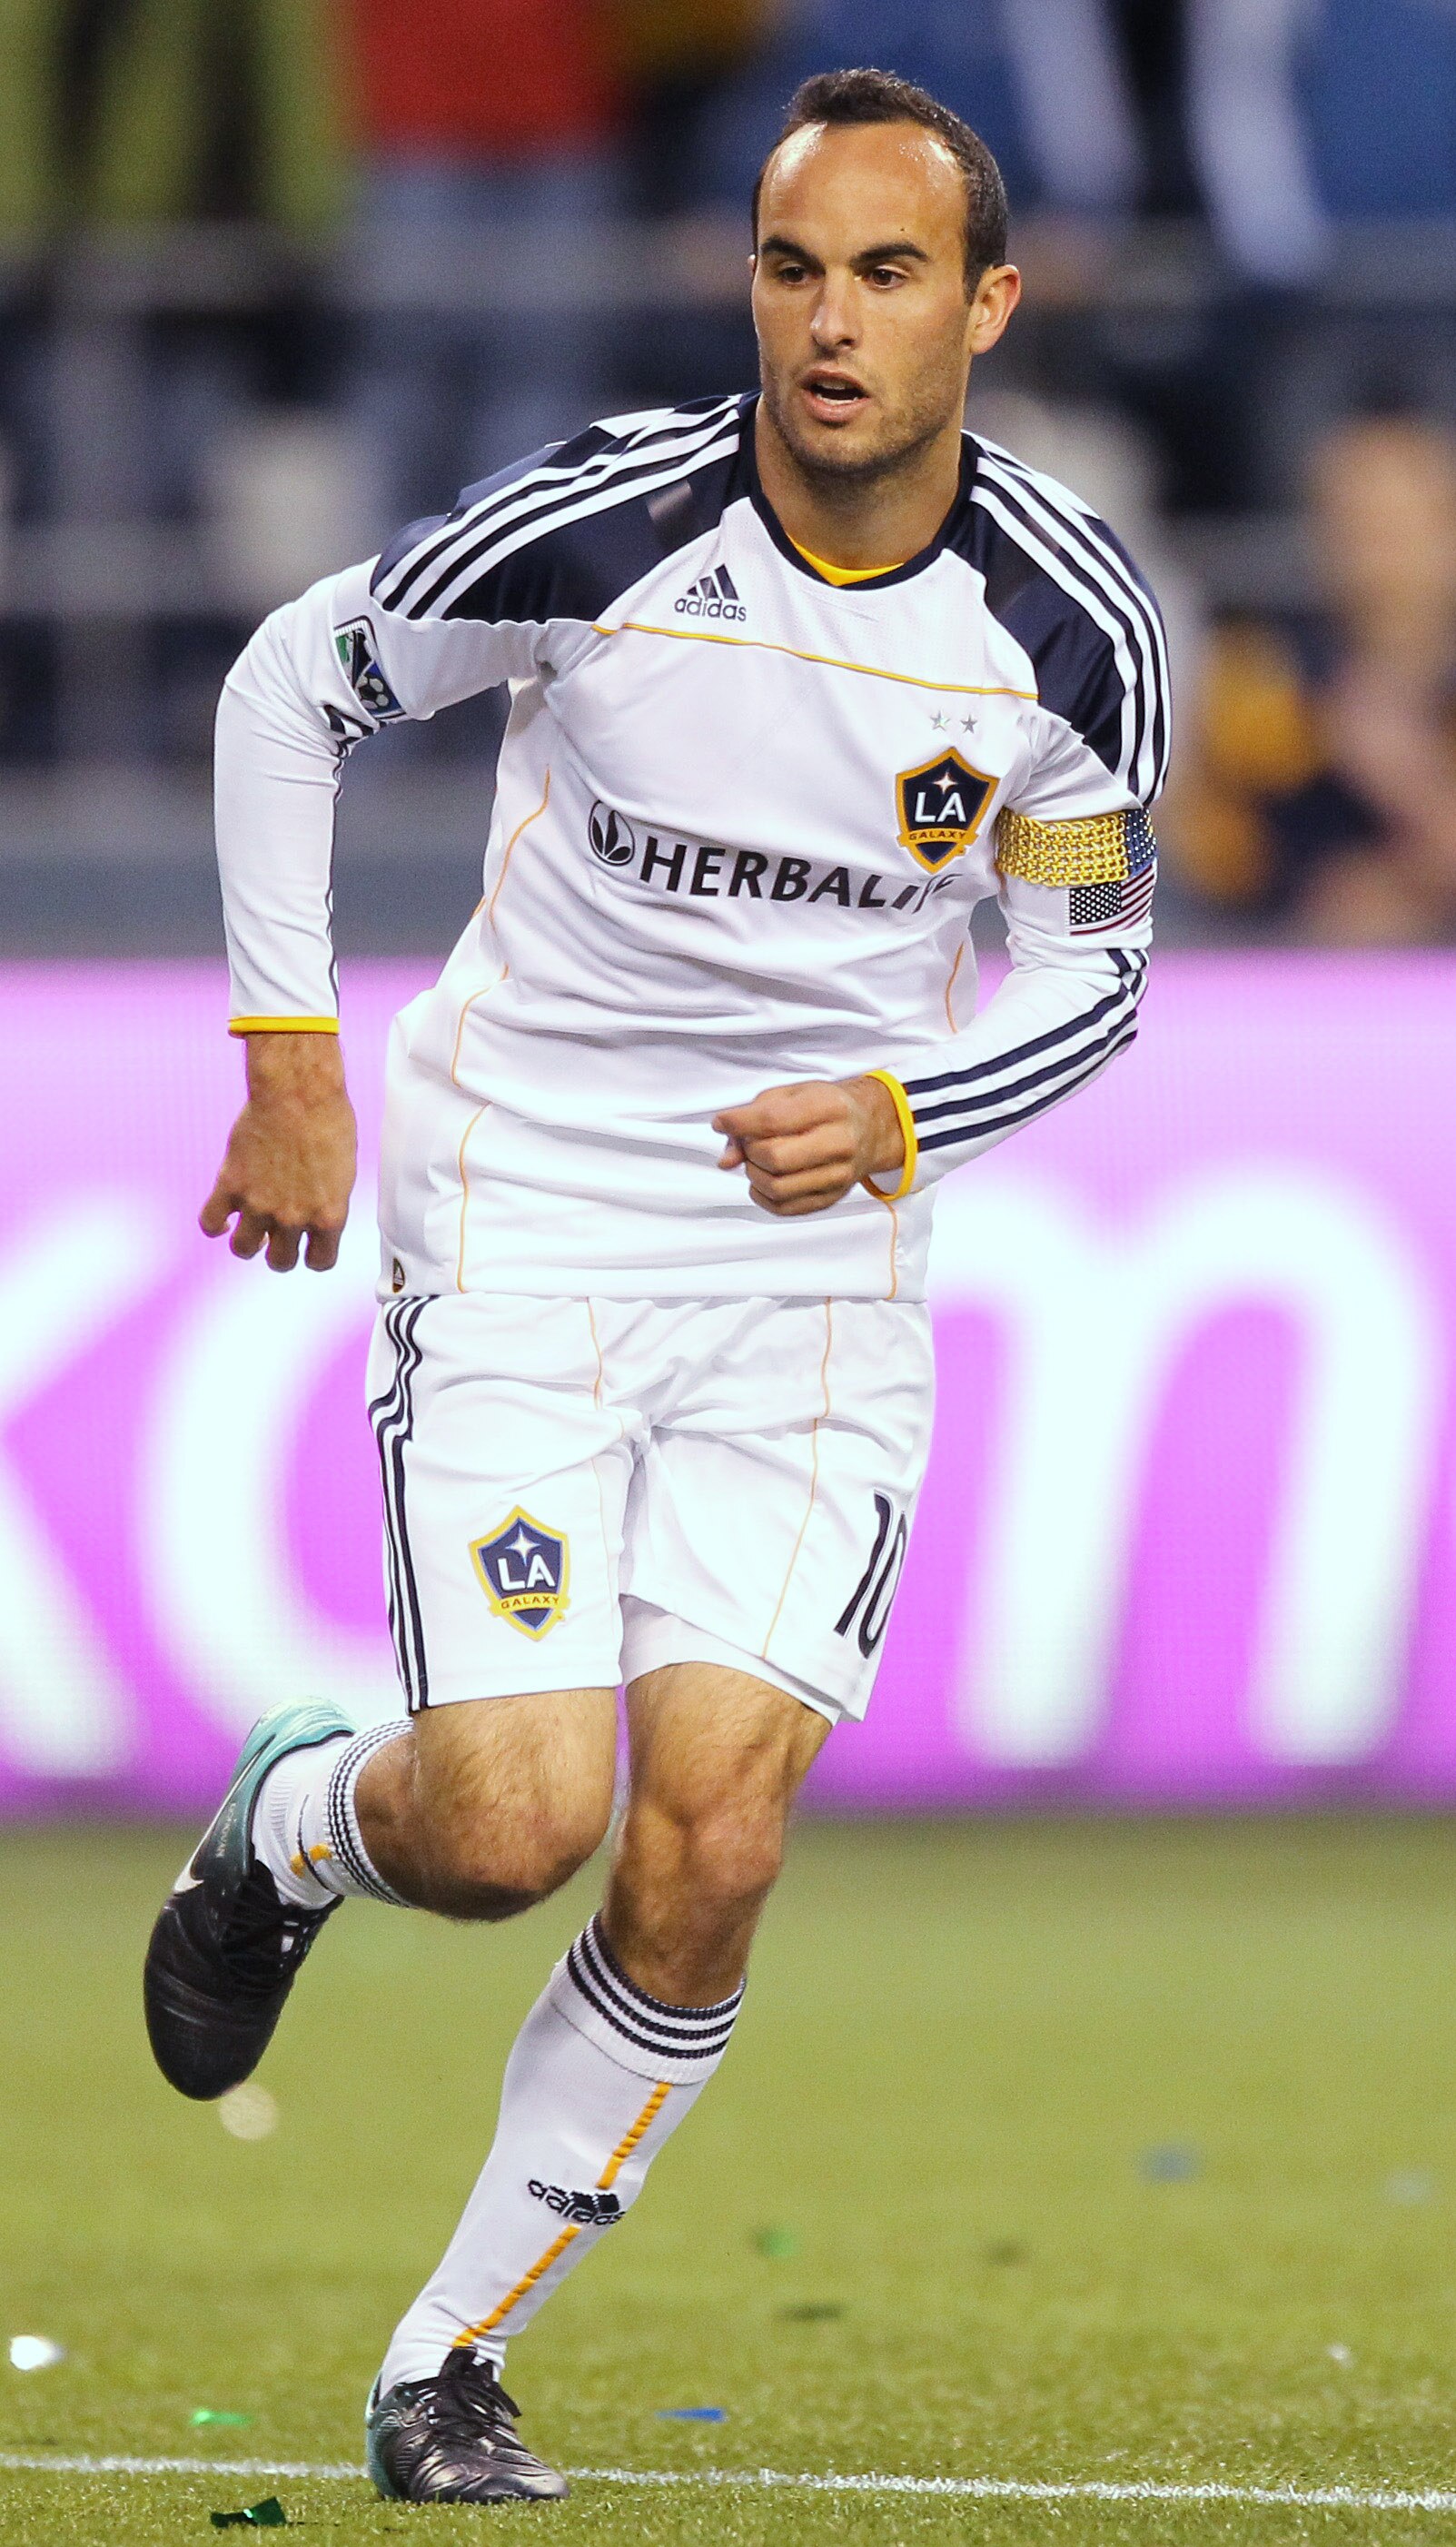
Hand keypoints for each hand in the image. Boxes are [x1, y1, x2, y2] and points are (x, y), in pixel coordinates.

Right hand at [200, 1033, 357, 1270]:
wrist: (298, 1091)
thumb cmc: (329, 1120)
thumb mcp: (344, 1171)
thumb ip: (328, 1200)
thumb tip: (317, 1214)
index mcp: (329, 1216)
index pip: (320, 1262)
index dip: (313, 1255)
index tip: (308, 1244)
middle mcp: (294, 1218)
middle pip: (280, 1263)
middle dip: (279, 1252)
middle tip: (276, 1235)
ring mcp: (259, 1204)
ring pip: (243, 1250)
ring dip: (247, 1243)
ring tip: (249, 1228)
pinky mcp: (230, 1185)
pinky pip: (210, 1223)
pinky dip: (214, 1225)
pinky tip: (223, 1217)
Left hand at [713, 1075, 904, 1216]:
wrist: (868, 1129)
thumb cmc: (824, 1108)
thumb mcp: (791, 1096)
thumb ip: (754, 1118)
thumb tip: (727, 1158)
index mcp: (830, 1108)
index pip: (773, 1120)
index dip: (738, 1123)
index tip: (722, 1122)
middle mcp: (840, 1143)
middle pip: (774, 1158)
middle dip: (750, 1151)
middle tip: (750, 1143)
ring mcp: (838, 1176)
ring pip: (776, 1187)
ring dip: (754, 1175)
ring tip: (759, 1160)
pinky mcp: (830, 1199)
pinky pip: (783, 1208)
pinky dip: (762, 1195)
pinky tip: (765, 1178)